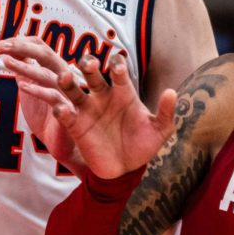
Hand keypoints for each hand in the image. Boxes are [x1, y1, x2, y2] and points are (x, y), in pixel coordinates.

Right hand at [0, 36, 176, 178]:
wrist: (126, 171)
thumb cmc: (143, 145)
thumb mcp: (160, 131)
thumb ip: (166, 112)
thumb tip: (172, 92)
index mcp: (123, 93)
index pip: (118, 71)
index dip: (117, 66)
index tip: (117, 67)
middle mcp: (103, 96)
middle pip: (92, 74)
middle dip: (89, 65)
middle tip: (88, 63)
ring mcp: (87, 110)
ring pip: (73, 90)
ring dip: (67, 82)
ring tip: (64, 77)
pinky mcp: (75, 126)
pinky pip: (64, 115)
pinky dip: (61, 110)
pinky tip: (61, 109)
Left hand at [0, 36, 86, 172]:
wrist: (62, 144)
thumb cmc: (47, 115)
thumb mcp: (32, 87)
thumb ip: (24, 69)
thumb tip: (8, 51)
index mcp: (55, 68)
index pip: (40, 45)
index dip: (20, 41)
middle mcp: (64, 75)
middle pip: (45, 53)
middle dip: (21, 46)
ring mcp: (68, 93)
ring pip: (47, 74)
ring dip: (24, 66)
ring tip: (4, 61)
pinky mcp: (69, 112)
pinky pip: (54, 98)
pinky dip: (38, 91)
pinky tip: (21, 87)